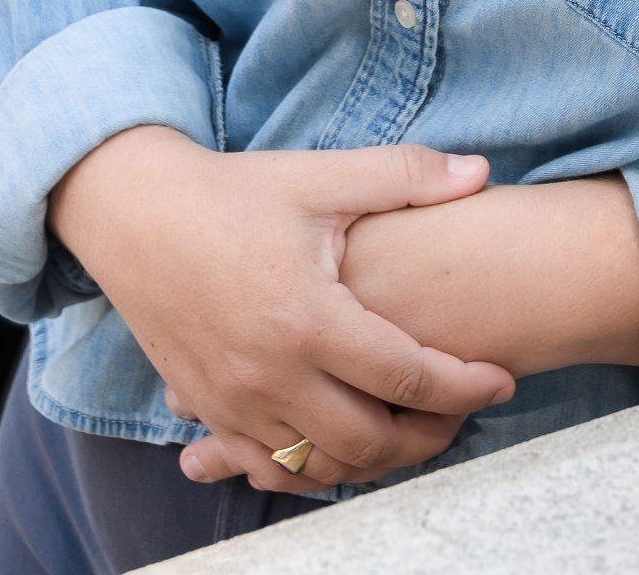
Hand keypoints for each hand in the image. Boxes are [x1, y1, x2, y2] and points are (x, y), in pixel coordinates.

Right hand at [47, 125, 516, 490]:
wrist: (136, 215)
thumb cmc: (234, 193)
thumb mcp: (321, 176)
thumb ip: (406, 176)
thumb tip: (480, 172)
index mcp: (308, 318)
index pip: (406, 374)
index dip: (464, 385)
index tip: (501, 380)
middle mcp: (270, 374)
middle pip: (369, 440)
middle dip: (430, 436)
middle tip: (465, 413)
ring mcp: (234, 402)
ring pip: (320, 464)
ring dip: (375, 458)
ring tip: (414, 428)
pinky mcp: (207, 410)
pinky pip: (268, 466)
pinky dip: (312, 466)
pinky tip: (344, 444)